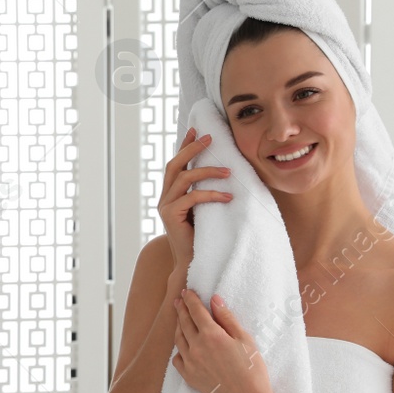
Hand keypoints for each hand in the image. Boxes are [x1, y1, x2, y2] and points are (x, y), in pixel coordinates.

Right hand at [158, 127, 231, 266]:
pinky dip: (211, 195)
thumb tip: (225, 172)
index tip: (197, 130)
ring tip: (229, 172)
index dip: (184, 145)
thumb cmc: (202, 236)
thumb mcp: (204, 210)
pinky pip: (192, 198)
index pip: (176, 164)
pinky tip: (227, 197)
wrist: (191, 262)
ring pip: (184, 178)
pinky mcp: (171, 216)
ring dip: (208, 171)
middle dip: (192, 149)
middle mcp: (164, 197)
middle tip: (210, 138)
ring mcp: (165, 206)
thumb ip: (205, 193)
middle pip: (174, 165)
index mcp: (171, 193)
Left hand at [171, 289, 272, 392]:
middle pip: (184, 323)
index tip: (187, 292)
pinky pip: (178, 359)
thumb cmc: (252, 368)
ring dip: (178, 327)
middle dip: (181, 309)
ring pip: (178, 340)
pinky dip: (179, 350)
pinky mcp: (189, 377)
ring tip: (179, 319)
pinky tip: (183, 346)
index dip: (190, 299)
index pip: (196, 311)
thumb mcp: (244, 339)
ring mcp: (190, 363)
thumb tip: (214, 300)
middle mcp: (196, 348)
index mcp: (211, 335)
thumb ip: (227, 318)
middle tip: (179, 301)